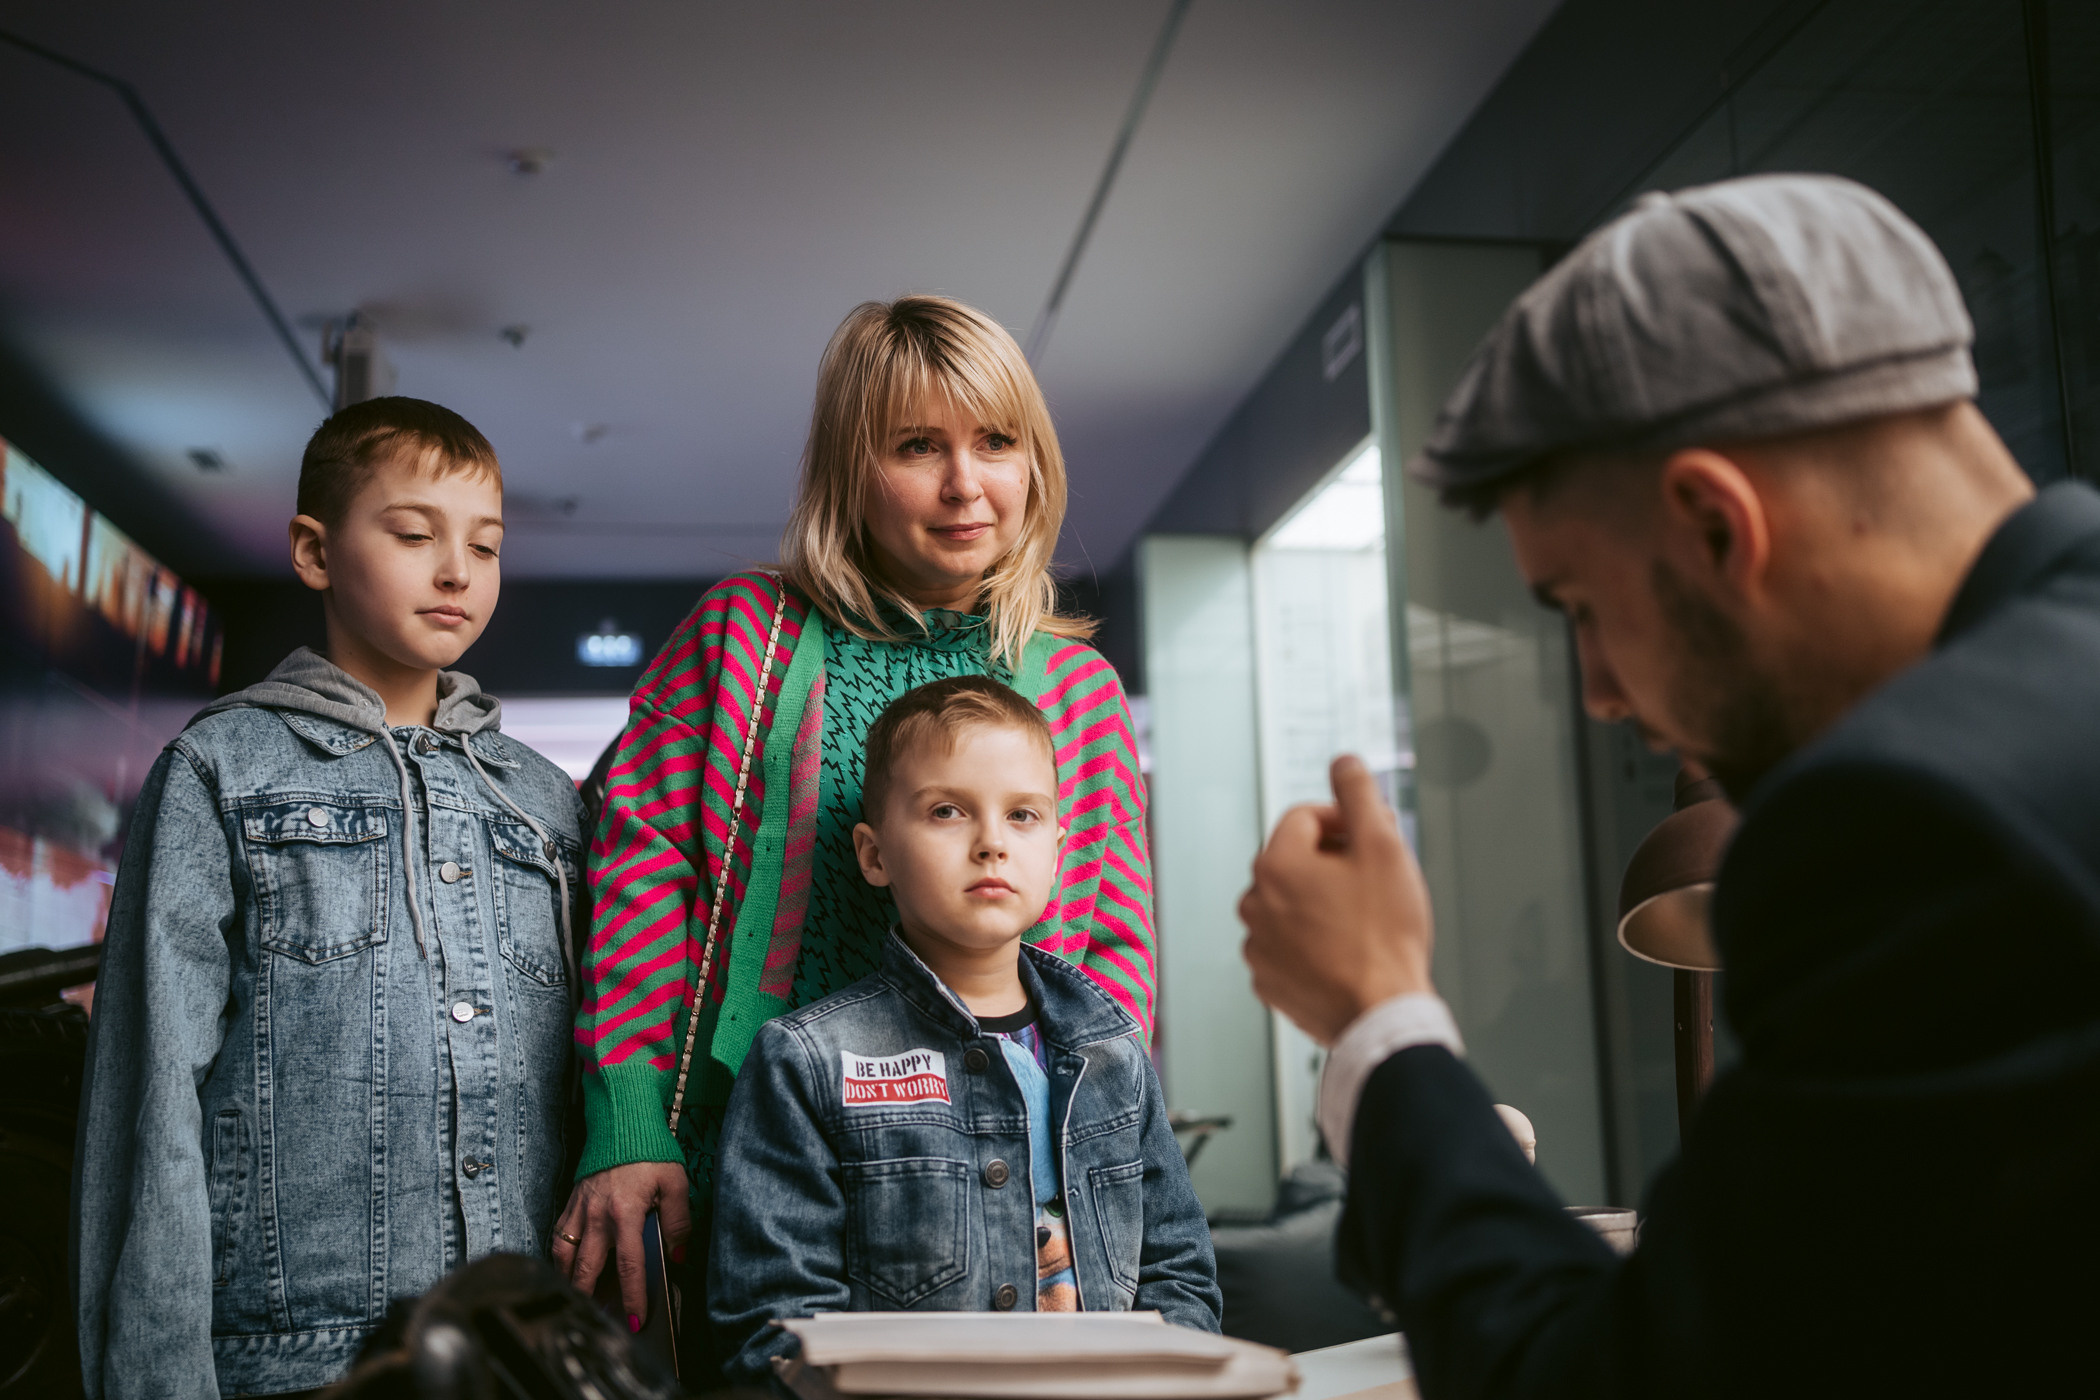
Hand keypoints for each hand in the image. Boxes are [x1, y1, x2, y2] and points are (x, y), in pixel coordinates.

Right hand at [550, 1160, 691, 1330]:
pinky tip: (566, 1269)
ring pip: (565, 1256)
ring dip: (570, 1281)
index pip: (629, 1266)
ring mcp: (579, 1210)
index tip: (634, 1321)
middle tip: (599, 1320)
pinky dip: (560, 1257)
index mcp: (625, 1213)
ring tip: (578, 1301)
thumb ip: (678, 1221)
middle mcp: (597, 1216)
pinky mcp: (570, 1203)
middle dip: (592, 1299)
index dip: (632, 1298)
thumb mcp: (675, 1182)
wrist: (621, 1122)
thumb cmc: (650, 1152)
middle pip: (588, 1269)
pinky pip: (558, 1237)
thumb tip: (679, 1256)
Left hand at [1239, 754, 1435, 1044]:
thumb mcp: (1384, 848)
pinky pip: (1289, 945)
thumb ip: (1359, 794)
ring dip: (1322, 903)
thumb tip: (1343, 762)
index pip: (1305, 819)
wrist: (1381, 1014)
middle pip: (1296, 862)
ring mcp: (1258, 946)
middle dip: (1333, 863)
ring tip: (1364, 922)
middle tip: (1375, 881)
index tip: (1373, 841)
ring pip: (1292, 905)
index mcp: (1275, 865)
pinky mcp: (1268, 981)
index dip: (1345, 822)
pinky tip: (1348, 952)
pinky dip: (1314, 942)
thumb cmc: (1384, 935)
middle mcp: (1254, 904)